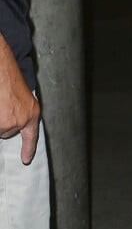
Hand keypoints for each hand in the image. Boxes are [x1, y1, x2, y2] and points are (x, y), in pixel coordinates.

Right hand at [0, 34, 39, 163]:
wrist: (3, 69)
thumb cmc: (10, 80)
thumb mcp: (22, 97)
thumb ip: (21, 112)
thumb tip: (13, 125)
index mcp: (32, 112)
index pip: (32, 135)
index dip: (29, 148)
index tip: (26, 160)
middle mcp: (21, 121)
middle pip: (7, 132)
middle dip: (3, 120)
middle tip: (3, 104)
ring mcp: (7, 124)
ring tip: (0, 102)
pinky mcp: (1, 123)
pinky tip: (1, 103)